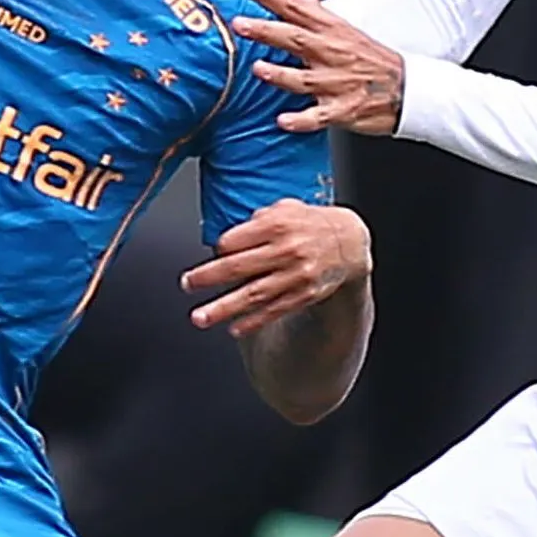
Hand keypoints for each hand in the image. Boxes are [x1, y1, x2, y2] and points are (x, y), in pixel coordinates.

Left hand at [181, 201, 370, 337]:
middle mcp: (286, 250)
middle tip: (187, 284)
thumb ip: (256, 219)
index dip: (220, 249)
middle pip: (238, 266)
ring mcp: (295, 275)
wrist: (349, 244)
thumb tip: (227, 238)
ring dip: (223, 308)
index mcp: (277, 224)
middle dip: (207, 278)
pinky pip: (274, 311)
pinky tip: (234, 329)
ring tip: (200, 317)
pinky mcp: (303, 295)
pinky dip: (253, 321)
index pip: (235, 240)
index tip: (214, 254)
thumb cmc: (309, 223)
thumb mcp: (285, 208)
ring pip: (253, 295)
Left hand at [233, 0, 405, 135]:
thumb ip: (309, 4)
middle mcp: (330, 54)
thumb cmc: (369, 57)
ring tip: (259, 69)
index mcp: (329, 31)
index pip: (294, 7)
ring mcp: (337, 83)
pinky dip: (302, 120)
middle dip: (267, 31)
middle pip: (295, 39)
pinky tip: (283, 121)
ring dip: (281, 75)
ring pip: (305, 79)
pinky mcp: (342, 110)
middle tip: (240, 23)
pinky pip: (319, 117)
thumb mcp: (340, 25)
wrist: (406, 88)